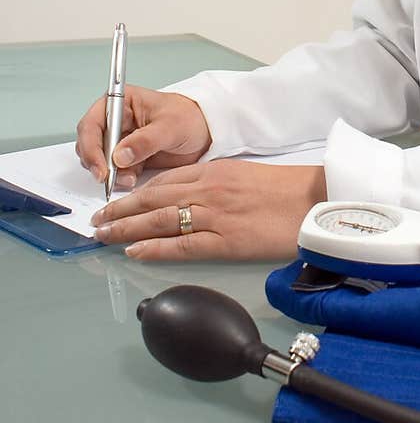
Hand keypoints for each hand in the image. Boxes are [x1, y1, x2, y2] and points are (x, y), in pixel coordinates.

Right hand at [76, 86, 211, 189]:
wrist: (207, 133)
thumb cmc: (190, 118)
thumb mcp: (171, 127)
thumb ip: (145, 141)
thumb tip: (119, 156)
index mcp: (121, 102)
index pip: (92, 124)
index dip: (91, 147)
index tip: (101, 167)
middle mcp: (116, 120)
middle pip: (90, 144)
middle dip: (97, 163)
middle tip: (109, 180)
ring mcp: (120, 140)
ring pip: (99, 160)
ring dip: (109, 173)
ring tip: (129, 179)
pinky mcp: (128, 157)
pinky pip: (114, 171)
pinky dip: (119, 178)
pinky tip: (133, 180)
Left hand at [89, 160, 326, 261]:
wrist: (316, 202)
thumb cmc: (288, 191)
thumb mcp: (247, 176)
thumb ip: (218, 183)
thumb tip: (195, 196)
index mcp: (215, 171)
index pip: (164, 181)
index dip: (136, 193)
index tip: (118, 202)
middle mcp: (209, 189)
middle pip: (153, 199)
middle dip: (121, 210)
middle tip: (99, 221)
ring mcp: (214, 215)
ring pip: (159, 220)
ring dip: (127, 228)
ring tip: (105, 236)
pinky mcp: (225, 241)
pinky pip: (181, 245)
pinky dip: (154, 248)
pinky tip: (135, 251)